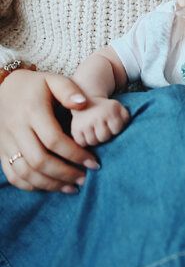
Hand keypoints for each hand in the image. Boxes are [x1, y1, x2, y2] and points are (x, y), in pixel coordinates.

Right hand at [0, 68, 100, 191]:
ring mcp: (6, 142)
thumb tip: (83, 104)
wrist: (2, 88)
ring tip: (71, 187)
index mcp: (31, 111)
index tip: (93, 162)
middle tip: (84, 179)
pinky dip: (31, 185)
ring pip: (25, 172)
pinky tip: (50, 185)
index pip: (54, 140)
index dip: (75, 154)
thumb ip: (69, 90)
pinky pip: (13, 175)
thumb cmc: (34, 85)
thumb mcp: (52, 79)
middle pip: (39, 160)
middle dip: (64, 173)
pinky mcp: (1, 151)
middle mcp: (16, 129)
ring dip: (49, 184)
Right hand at [71, 97, 130, 147]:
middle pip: (104, 138)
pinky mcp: (75, 129)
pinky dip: (85, 142)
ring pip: (93, 142)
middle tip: (103, 129)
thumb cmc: (106, 109)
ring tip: (96, 132)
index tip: (112, 125)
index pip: (116, 130)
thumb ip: (126, 117)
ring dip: (95, 140)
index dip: (115, 130)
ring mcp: (84, 123)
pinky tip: (88, 134)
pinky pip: (82, 144)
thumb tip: (125, 129)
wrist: (86, 100)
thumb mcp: (119, 108)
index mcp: (109, 110)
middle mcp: (96, 117)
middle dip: (105, 136)